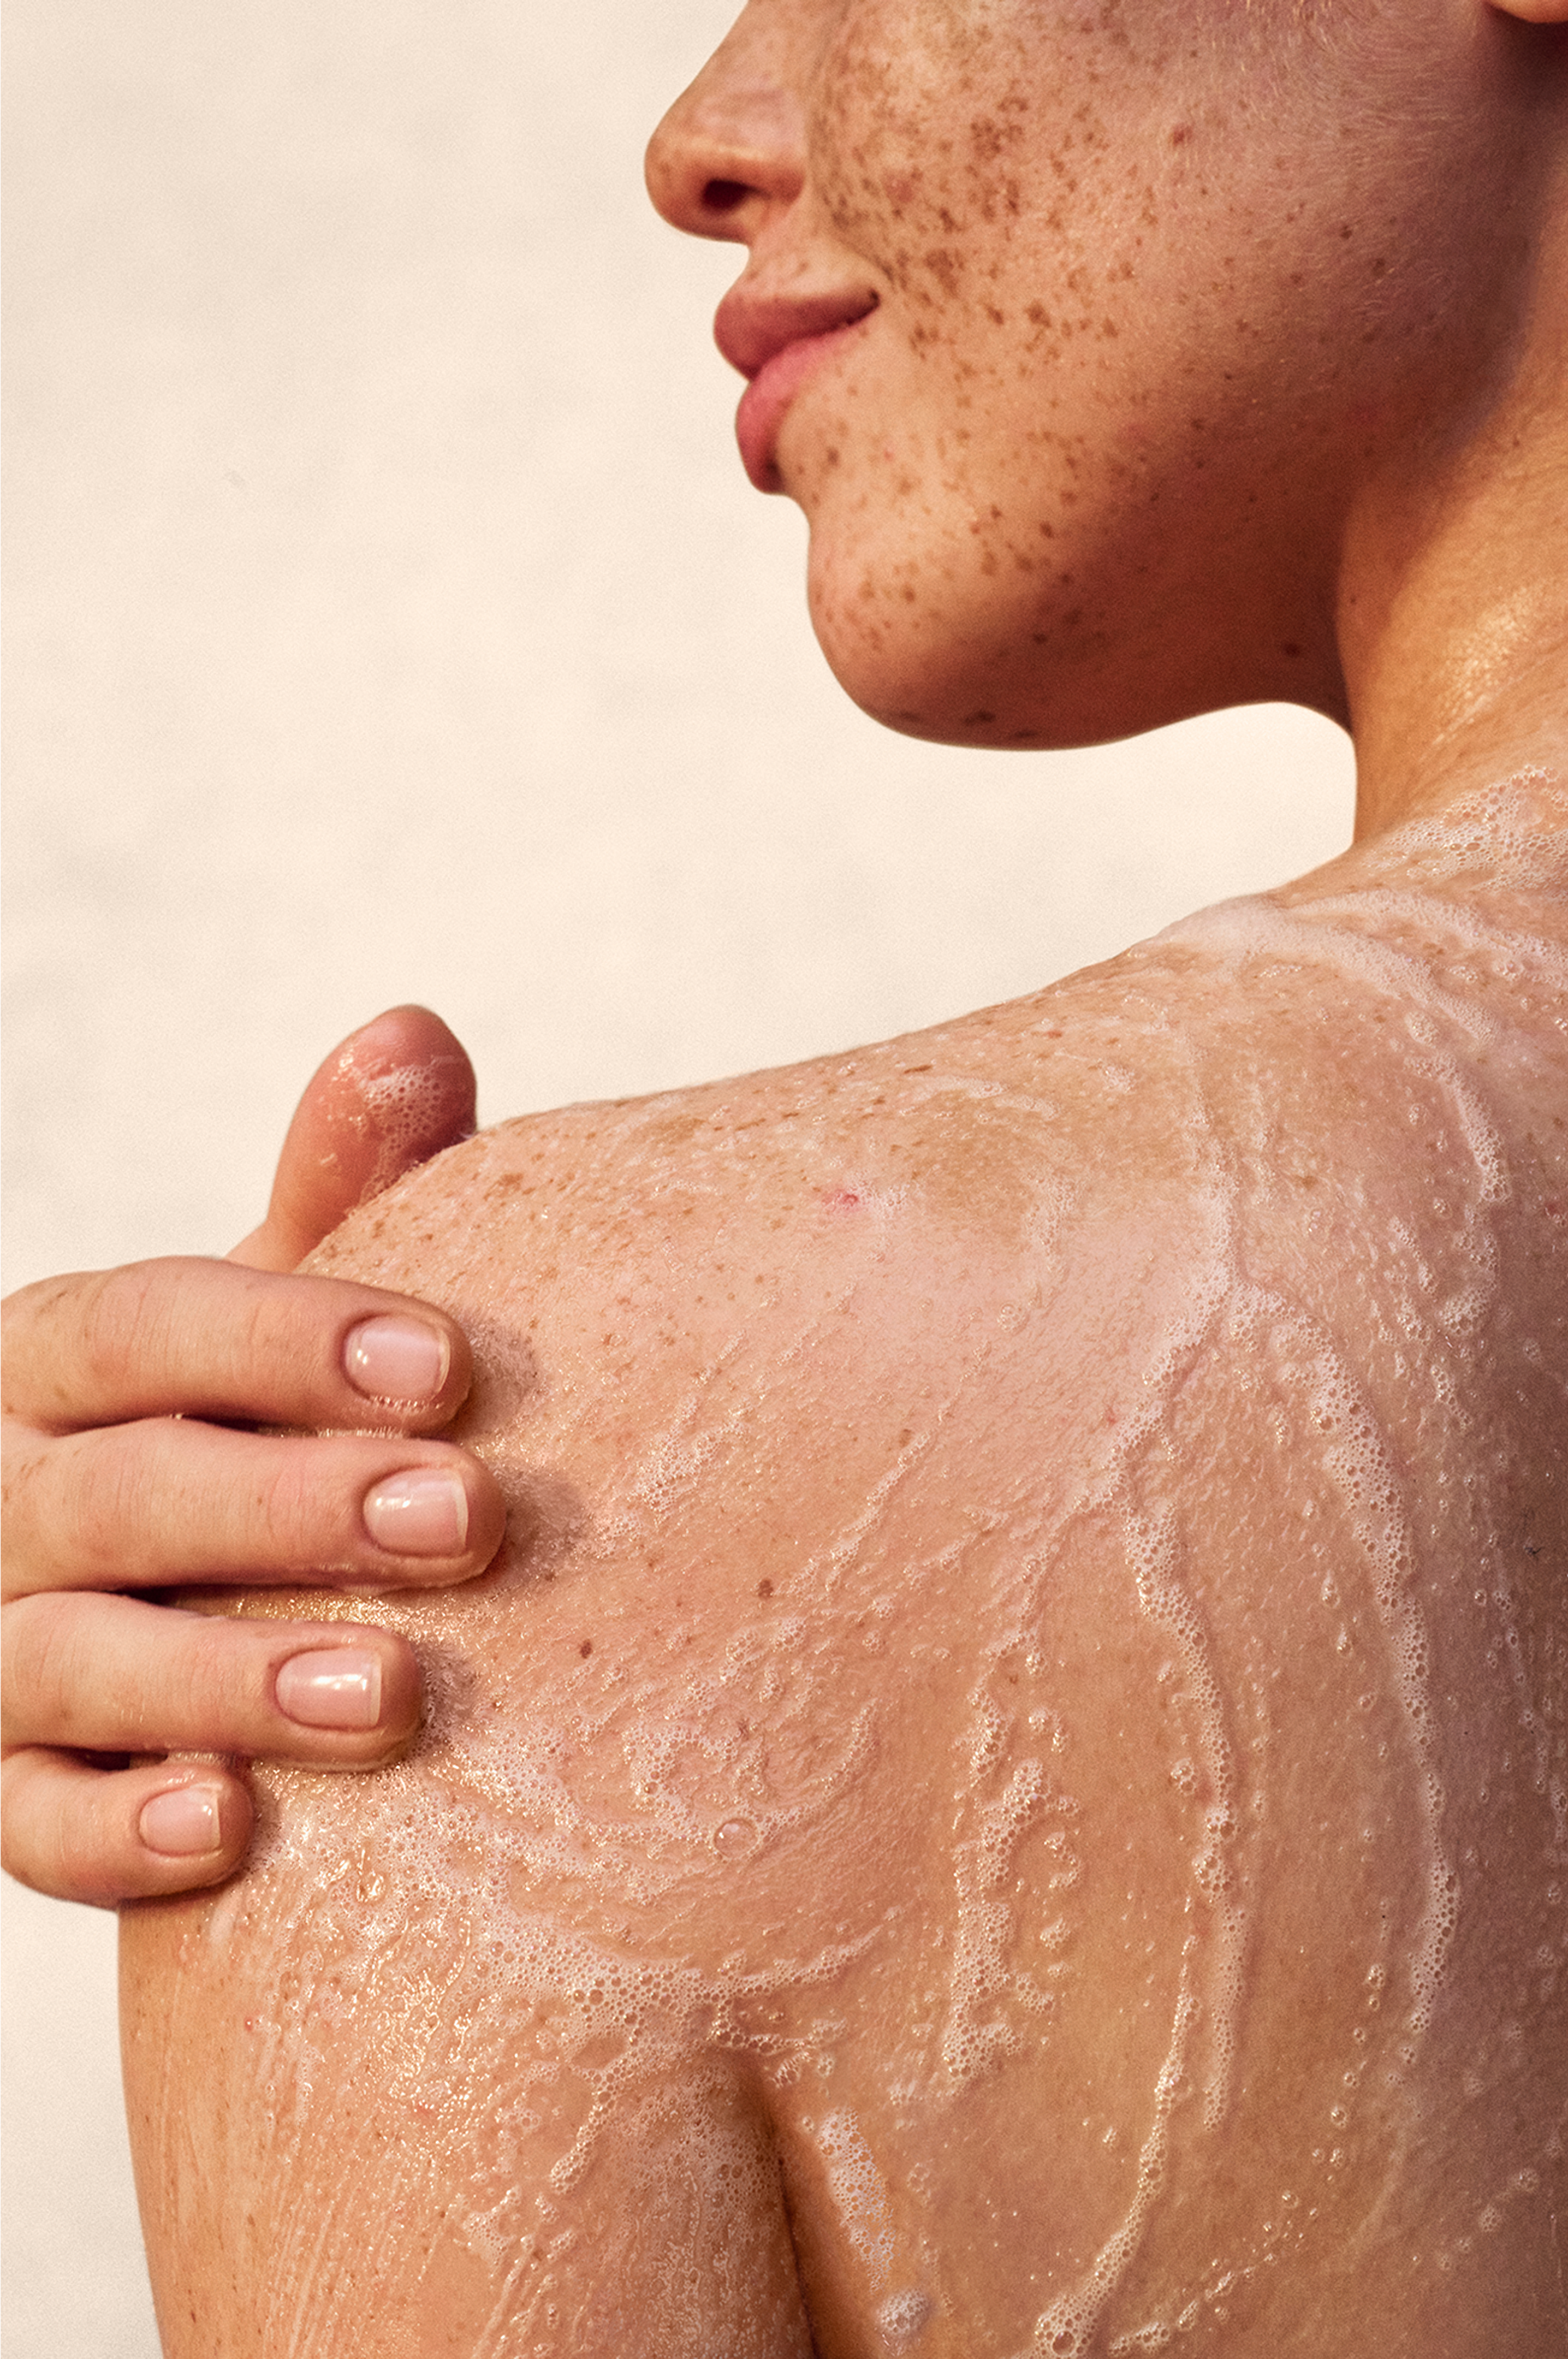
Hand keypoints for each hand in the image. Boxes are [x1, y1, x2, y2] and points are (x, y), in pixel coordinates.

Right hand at [1, 1007, 505, 1905]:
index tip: (448, 1366)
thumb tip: (416, 1035)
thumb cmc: (249, 1425)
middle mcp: (4, 1495)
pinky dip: (120, 1827)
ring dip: (228, 1678)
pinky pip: (30, 1822)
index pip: (142, 1325)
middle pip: (124, 1491)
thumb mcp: (276, 1315)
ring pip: (74, 1662)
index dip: (285, 1339)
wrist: (167, 1595)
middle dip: (291, 1507)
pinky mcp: (0, 1786)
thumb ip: (339, 1191)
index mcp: (59, 1359)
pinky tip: (233, 1830)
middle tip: (467, 1518)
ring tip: (393, 1693)